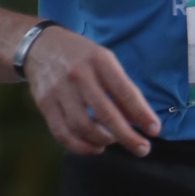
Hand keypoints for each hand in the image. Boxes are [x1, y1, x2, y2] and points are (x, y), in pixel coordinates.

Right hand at [24, 26, 159, 155]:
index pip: (124, 92)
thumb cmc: (81, 56)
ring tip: (114, 141)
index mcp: (99, 60)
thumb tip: (142, 119)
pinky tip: (95, 147)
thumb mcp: (105, 60)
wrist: (40, 46)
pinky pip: (63, 133)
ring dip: (103, 140)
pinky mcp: (45, 104)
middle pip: (105, 114)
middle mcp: (79, 75)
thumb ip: (122, 87)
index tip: (154, 130)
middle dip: (127, 136)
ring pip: (83, 127)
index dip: (141, 114)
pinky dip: (81, 146)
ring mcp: (59, 91)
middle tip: (142, 149)